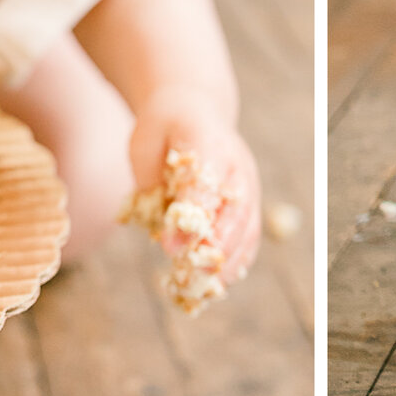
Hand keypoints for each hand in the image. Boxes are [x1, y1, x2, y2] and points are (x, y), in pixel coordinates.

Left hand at [129, 88, 262, 284]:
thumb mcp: (145, 139)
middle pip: (234, 210)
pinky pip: (250, 231)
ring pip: (247, 224)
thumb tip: (166, 231)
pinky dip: (239, 257)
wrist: (195, 107)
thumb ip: (151, 179)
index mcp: (207, 140)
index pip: (204, 183)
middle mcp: (236, 162)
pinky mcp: (249, 197)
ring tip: (209, 288)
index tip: (173, 248)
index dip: (192, 217)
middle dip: (215, 247)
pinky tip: (221, 280)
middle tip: (193, 276)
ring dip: (230, 259)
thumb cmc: (163, 127)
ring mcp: (247, 181)